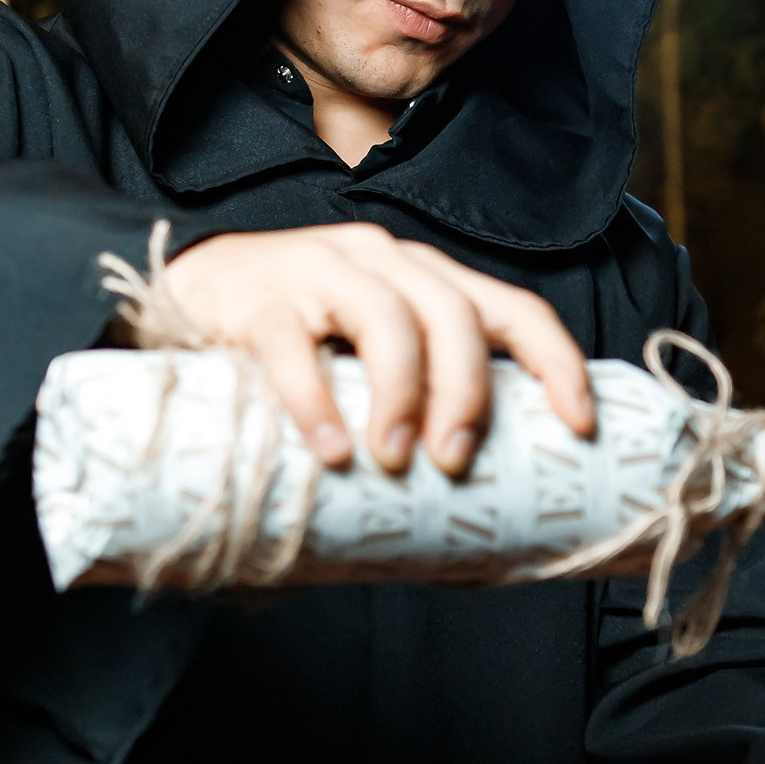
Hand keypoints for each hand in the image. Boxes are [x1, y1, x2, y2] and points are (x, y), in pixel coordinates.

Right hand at [162, 223, 595, 475]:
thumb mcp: (367, 355)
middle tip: (453, 461)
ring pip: (387, 321)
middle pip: (453, 315)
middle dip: (466, 393)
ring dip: (401, 397)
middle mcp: (382, 262)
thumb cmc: (296, 340)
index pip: (512, 308)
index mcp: (424, 278)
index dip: (557, 362)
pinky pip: (294, 347)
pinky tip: (332, 452)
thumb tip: (469, 501)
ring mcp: (319, 271)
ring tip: (391, 460)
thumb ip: (414, 396)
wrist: (185, 291)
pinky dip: (318, 403)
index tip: (579, 426)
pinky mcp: (258, 299)